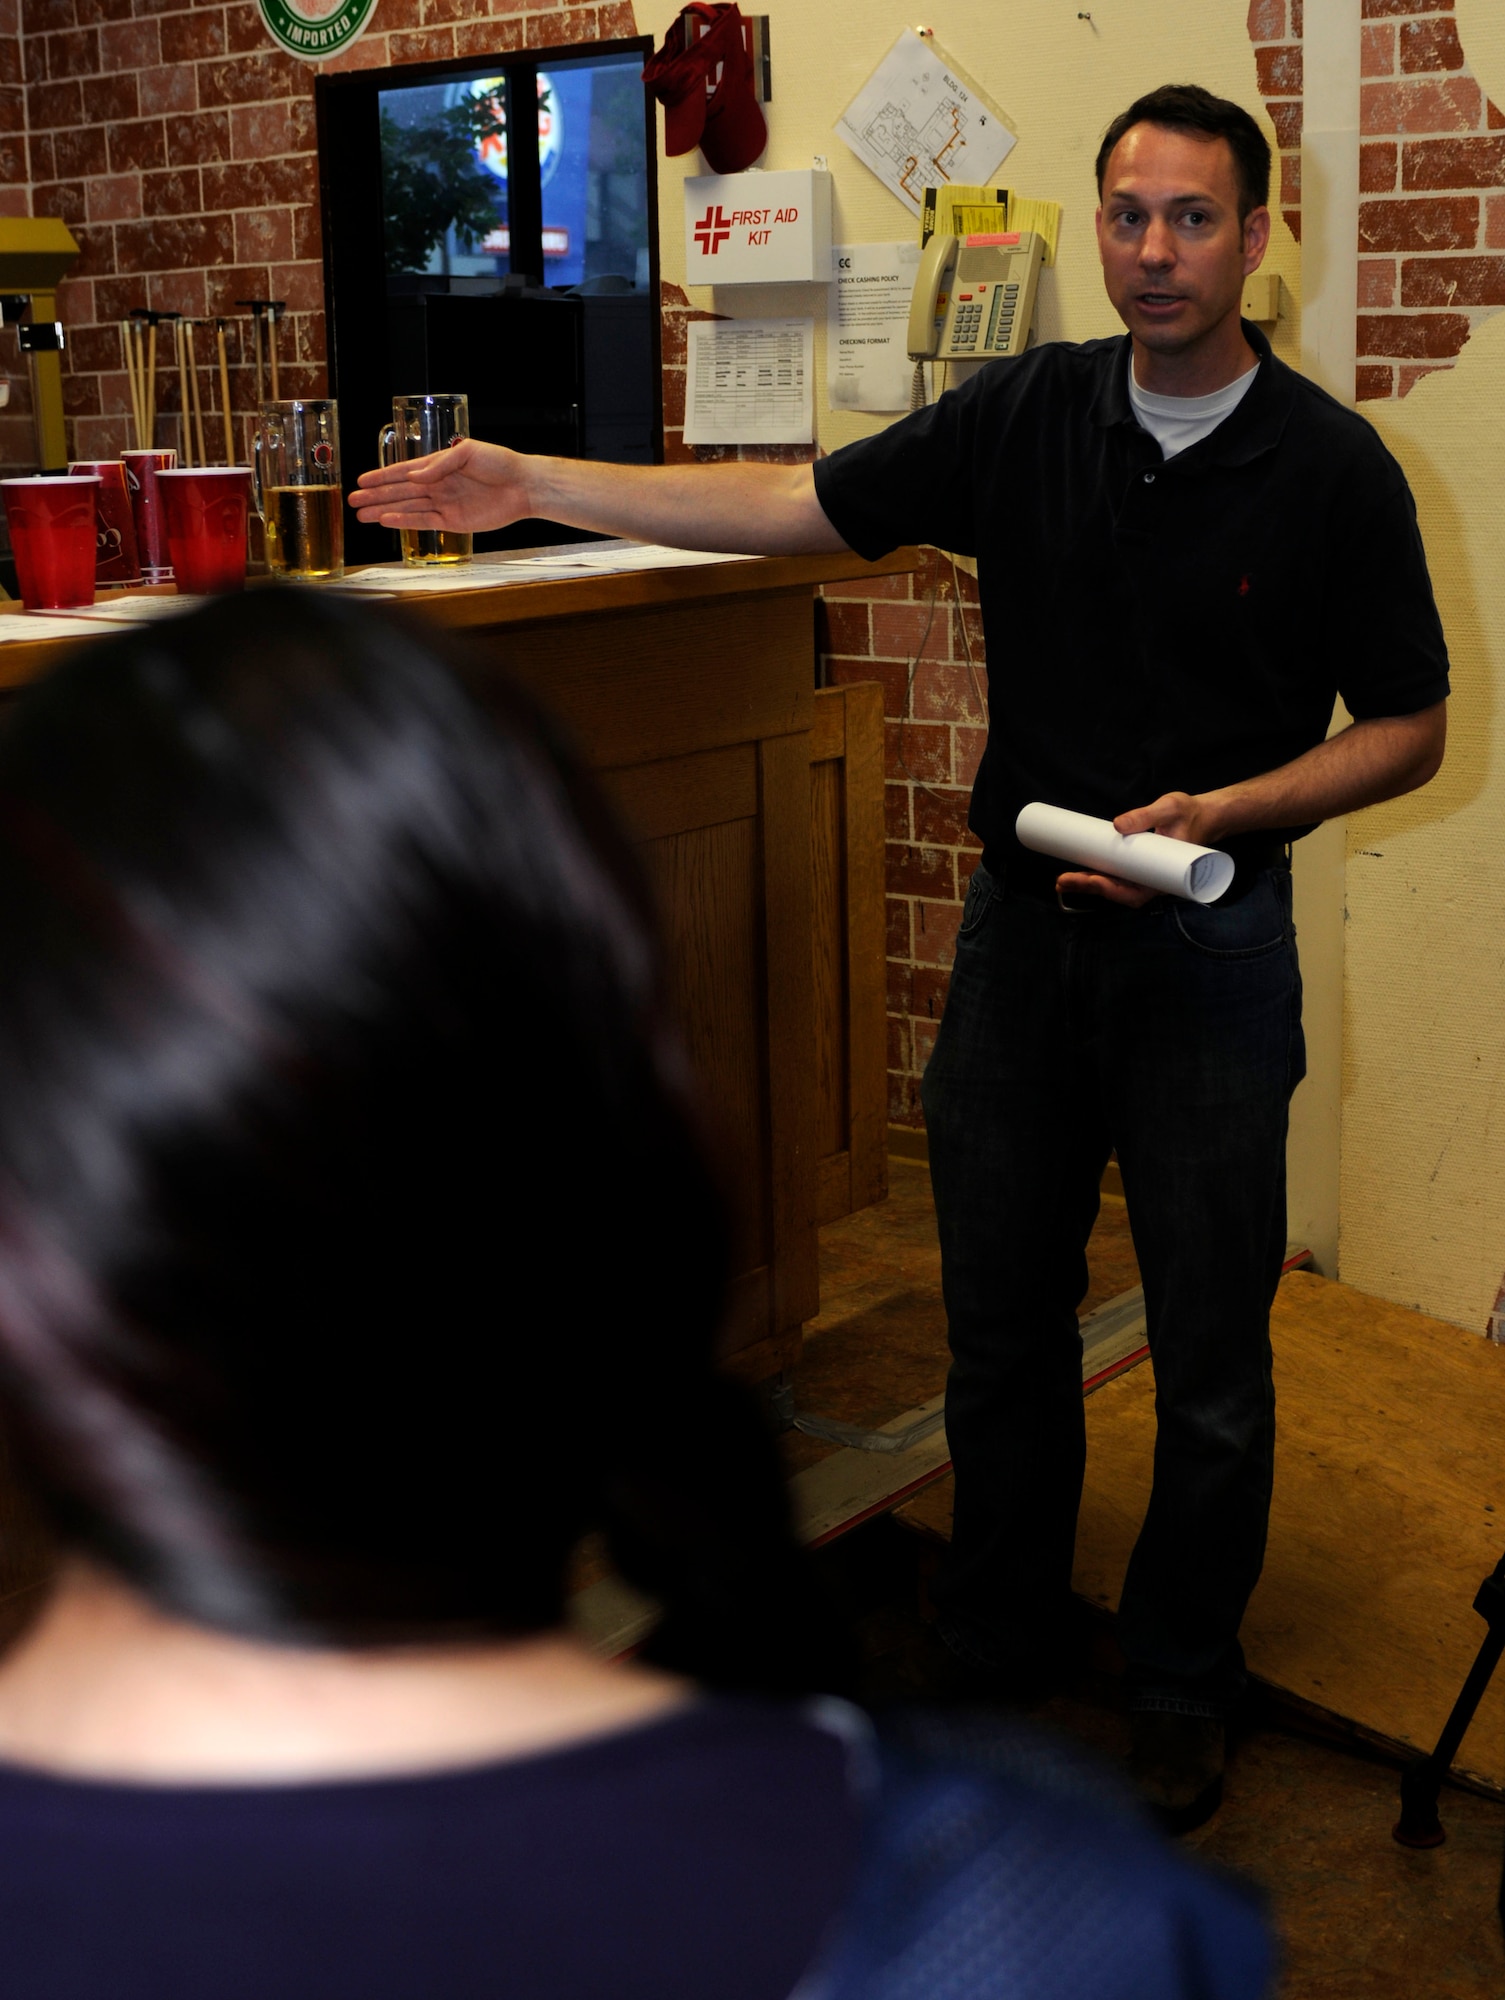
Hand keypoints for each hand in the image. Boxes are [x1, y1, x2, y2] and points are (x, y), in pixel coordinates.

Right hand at [350, 439, 532, 532]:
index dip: (382, 476)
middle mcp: (437, 485)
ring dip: (384, 511)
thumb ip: (440, 464)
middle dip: (376, 496)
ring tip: (362, 515)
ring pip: (407, 508)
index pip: (403, 472)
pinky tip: (387, 520)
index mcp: (438, 466)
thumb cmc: (499, 463)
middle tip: (352, 501)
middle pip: (400, 492)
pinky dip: (405, 522)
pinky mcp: (453, 522)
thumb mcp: (468, 452)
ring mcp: (444, 504)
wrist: (522, 487)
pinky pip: (424, 522)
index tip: (361, 479)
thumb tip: (415, 477)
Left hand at [1055, 790, 1221, 907]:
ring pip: (1116, 887)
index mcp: (1164, 877)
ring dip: (1089, 884)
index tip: (1091, 880)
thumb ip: (1145, 815)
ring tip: (1064, 880)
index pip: (1133, 892)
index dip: (1109, 889)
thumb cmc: (1189, 814)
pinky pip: (1118, 877)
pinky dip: (1098, 876)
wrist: (1204, 815)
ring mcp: (1147, 876)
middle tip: (1062, 880)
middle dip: (1089, 888)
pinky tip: (1079, 872)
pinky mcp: (1140, 868)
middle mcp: (1154, 882)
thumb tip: (1117, 824)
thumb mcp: (1170, 808)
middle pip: (1118, 893)